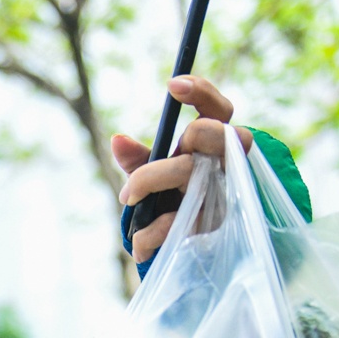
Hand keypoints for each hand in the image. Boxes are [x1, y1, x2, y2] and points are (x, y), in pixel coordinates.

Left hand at [111, 76, 251, 262]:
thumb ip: (137, 160)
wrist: (174, 253)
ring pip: (189, 172)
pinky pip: (175, 222)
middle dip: (188, 135)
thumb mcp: (151, 178)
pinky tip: (138, 244)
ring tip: (126, 198)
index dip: (202, 92)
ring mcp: (219, 197)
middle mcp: (221, 168)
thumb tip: (118, 139)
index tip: (171, 84)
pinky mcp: (210, 230)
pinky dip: (149, 233)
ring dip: (148, 179)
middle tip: (158, 153)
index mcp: (209, 148)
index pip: (220, 111)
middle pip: (217, 133)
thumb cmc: (167, 204)